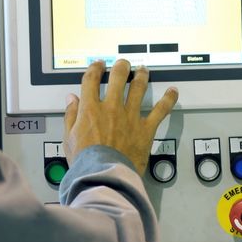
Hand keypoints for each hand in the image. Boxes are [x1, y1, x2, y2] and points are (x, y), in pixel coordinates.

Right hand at [63, 59, 178, 175]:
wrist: (104, 177)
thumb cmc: (86, 162)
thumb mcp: (69, 138)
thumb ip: (70, 116)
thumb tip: (71, 99)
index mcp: (91, 109)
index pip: (92, 80)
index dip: (95, 68)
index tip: (98, 65)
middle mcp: (112, 108)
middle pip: (118, 77)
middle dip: (121, 66)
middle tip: (123, 64)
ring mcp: (130, 117)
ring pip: (138, 87)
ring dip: (141, 75)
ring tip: (143, 70)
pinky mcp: (145, 129)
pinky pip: (161, 110)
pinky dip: (168, 99)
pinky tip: (172, 91)